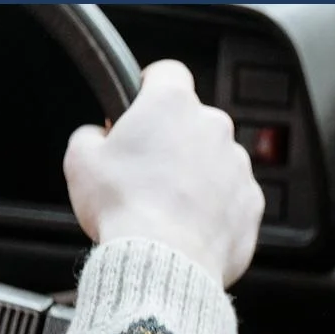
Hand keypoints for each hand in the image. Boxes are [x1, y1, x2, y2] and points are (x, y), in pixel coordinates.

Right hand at [64, 61, 263, 286]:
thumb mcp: (81, 159)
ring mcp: (239, 166)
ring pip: (216, 160)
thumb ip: (92, 135)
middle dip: (173, 139)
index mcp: (172, 104)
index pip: (167, 73)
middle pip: (194, 121)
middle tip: (147, 168)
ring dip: (197, 174)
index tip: (139, 108)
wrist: (164, 261)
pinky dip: (216, 206)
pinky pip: (233, 196)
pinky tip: (190, 225)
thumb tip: (100, 138)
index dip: (149, 89)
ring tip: (168, 204)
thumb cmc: (124, 208)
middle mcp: (214, 127)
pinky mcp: (253, 203)